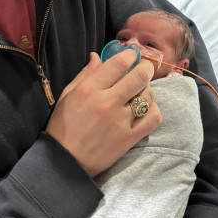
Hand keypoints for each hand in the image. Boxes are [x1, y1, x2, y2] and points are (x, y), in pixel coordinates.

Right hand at [46, 51, 159, 176]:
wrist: (66, 162)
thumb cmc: (63, 127)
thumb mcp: (67, 96)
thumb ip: (84, 75)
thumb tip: (97, 56)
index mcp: (89, 90)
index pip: (118, 63)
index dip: (130, 55)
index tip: (132, 55)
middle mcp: (107, 102)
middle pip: (139, 76)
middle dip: (146, 68)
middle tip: (145, 68)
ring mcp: (121, 121)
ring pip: (148, 95)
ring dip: (146, 90)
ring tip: (139, 93)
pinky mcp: (130, 138)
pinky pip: (153, 117)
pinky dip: (153, 110)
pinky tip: (145, 110)